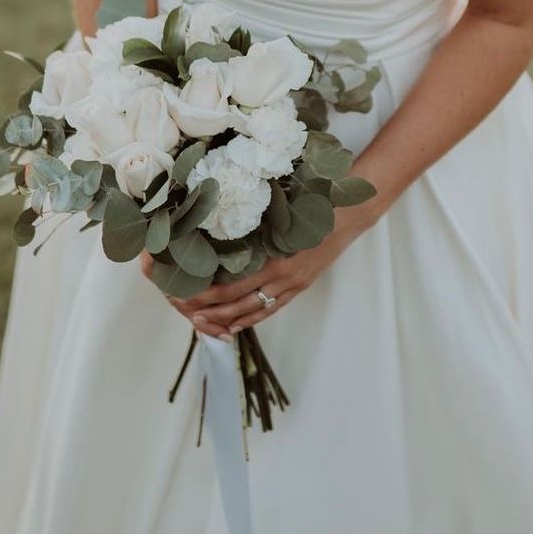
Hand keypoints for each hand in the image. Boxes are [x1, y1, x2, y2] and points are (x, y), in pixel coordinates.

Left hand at [139, 204, 374, 338]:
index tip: (186, 296)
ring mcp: (293, 285)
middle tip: (185, 312)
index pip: (233, 287)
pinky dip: (252, 318)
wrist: (347, 216)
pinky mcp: (300, 286)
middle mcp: (283, 279)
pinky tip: (235, 325)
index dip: (208, 295)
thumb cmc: (312, 208)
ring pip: (254, 310)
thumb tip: (218, 235)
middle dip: (211, 311)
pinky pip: (272, 308)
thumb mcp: (281, 216)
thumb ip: (255, 230)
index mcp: (275, 261)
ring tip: (204, 323)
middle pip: (239, 303)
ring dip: (227, 319)